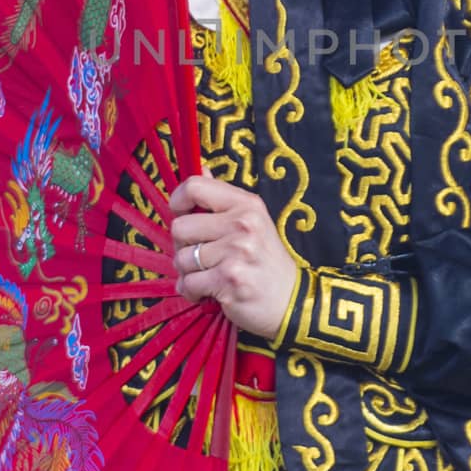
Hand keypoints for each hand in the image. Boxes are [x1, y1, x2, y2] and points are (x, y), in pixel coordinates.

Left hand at [169, 174, 298, 339]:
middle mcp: (243, 224)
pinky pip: (188, 283)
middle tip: (202, 257)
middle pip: (180, 226)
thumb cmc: (265, 262)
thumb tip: (201, 169)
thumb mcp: (253, 222)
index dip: (178, 201)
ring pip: (181, 258)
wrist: (291, 302)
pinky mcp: (229, 279)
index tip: (182, 214)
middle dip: (183, 246)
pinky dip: (192, 292)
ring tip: (209, 277)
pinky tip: (208, 293)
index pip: (195, 187)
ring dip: (188, 273)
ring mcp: (237, 252)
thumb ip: (222, 199)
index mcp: (247, 204)